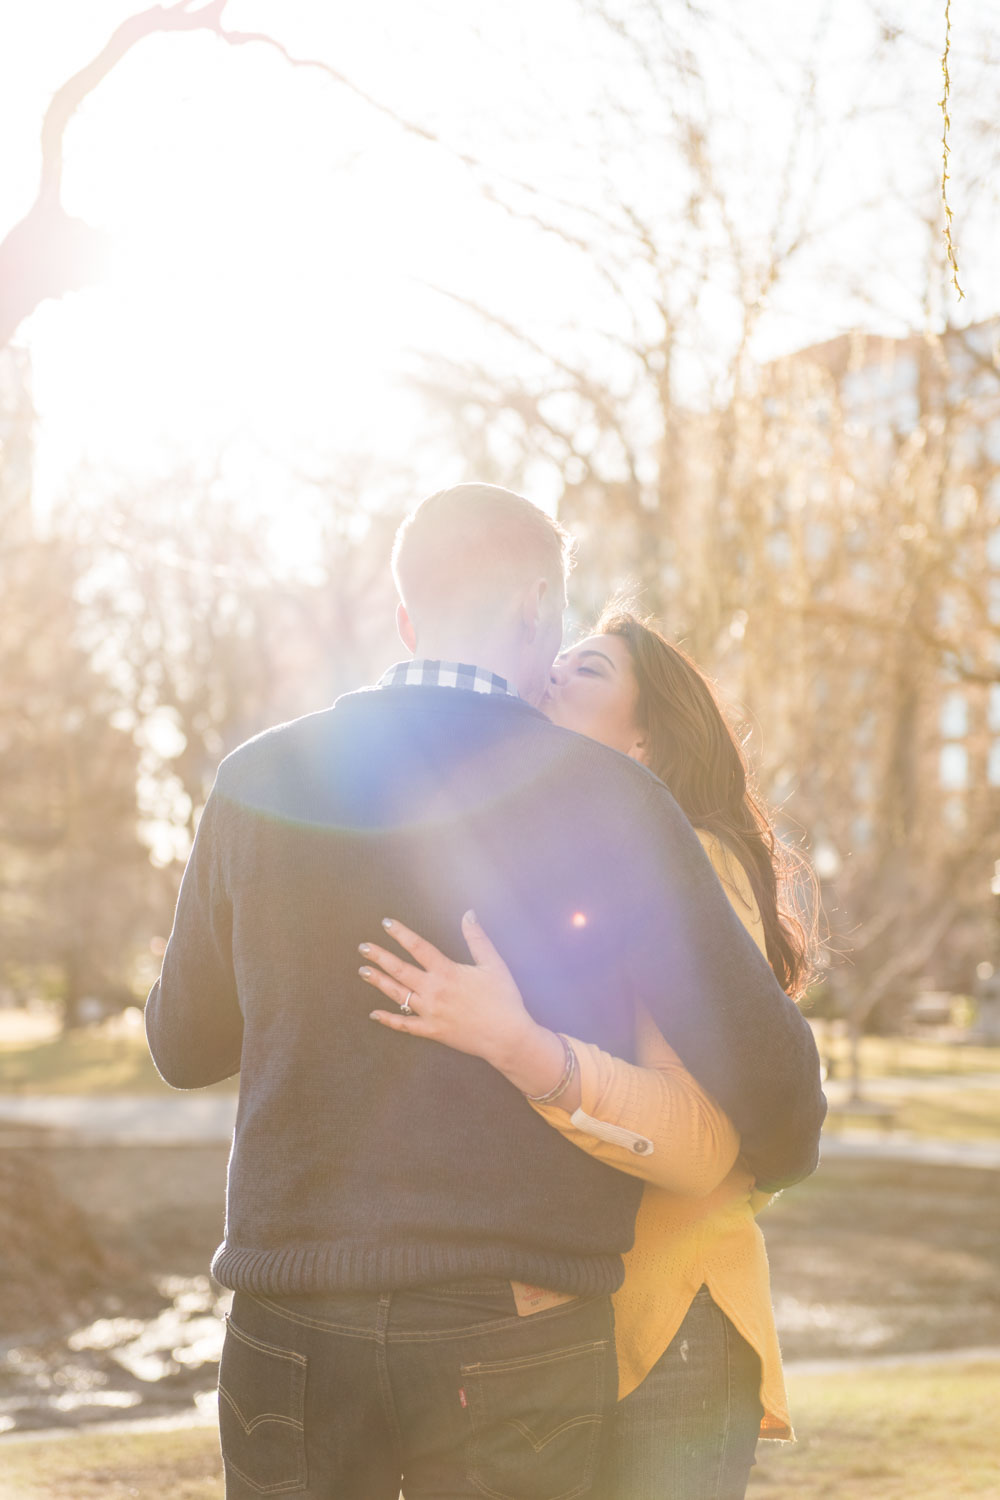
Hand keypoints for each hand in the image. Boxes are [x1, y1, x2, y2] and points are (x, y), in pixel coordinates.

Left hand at [359, 911, 571, 1099]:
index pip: (418, 947)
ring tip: (363, 971)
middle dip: (380, 957)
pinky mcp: (431, 1031)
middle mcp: (433, 990)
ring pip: (397, 995)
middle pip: (400, 970)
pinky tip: (374, 1014)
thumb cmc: (503, 999)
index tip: (387, 924)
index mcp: (447, 972)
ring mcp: (429, 1012)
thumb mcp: (493, 964)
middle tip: (363, 947)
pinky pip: (405, 1025)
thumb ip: (477, 938)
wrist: (507, 1037)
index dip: (401, 934)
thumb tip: (468, 914)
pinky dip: (388, 1020)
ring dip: (379, 982)